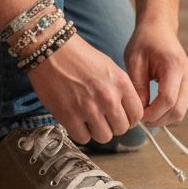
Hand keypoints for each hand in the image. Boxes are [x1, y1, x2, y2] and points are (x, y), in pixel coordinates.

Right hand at [27, 34, 143, 143]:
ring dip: (97, 131)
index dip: (129, 118)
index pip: (137, 115)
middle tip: (102, 118)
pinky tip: (76, 121)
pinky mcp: (69, 117)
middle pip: (121, 128)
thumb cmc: (78, 56)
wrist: (50, 50)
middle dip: (113, 125)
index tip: (120, 116)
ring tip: (88, 119)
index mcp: (121, 83)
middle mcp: (108, 97)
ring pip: (104, 137)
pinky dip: (80, 132)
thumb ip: (120, 89)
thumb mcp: (109, 67)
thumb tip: (125, 110)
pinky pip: (83, 138)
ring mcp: (89, 109)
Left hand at [124, 25, 187, 126]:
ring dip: (163, 118)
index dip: (152, 113)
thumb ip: (138, 87)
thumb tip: (140, 111)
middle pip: (178, 110)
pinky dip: (167, 112)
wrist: (159, 28)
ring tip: (145, 115)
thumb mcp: (134, 61)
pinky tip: (153, 108)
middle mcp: (187, 75)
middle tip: (140, 120)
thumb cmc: (145, 41)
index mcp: (174, 66)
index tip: (137, 116)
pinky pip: (181, 105)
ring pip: (181, 111)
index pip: (168, 100)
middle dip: (159, 120)